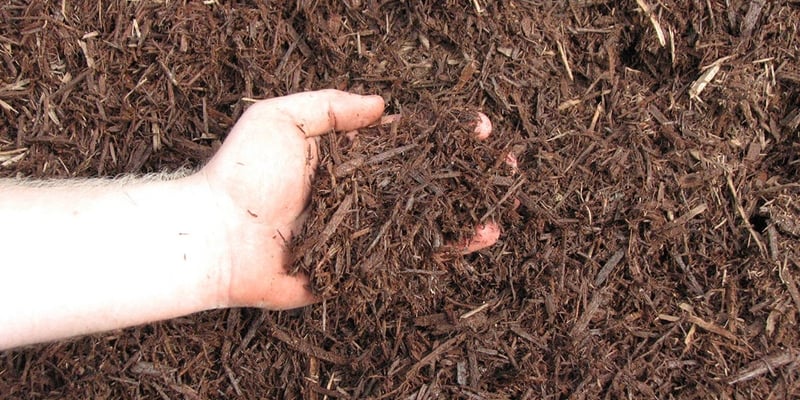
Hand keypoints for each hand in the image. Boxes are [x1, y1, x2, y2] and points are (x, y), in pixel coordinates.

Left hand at [199, 90, 506, 309]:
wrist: (216, 238)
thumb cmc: (243, 175)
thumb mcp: (279, 119)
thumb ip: (331, 106)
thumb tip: (384, 106)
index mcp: (345, 158)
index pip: (405, 142)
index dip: (443, 134)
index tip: (477, 127)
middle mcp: (360, 193)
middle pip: (424, 181)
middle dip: (465, 173)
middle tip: (504, 165)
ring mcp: (363, 231)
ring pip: (424, 221)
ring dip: (464, 213)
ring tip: (499, 208)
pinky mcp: (359, 266)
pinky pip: (408, 258)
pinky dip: (444, 251)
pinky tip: (474, 239)